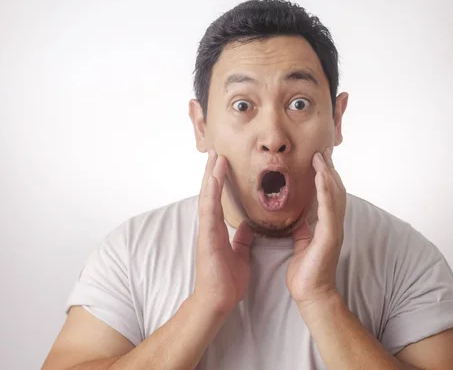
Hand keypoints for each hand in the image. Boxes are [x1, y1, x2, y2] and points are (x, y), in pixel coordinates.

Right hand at [193, 151, 254, 314]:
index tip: (224, 163)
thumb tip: (246, 226)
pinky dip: (210, 193)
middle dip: (213, 172)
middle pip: (210, 193)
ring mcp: (206, 231)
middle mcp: (209, 227)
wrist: (217, 301)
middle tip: (216, 151)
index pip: (218, 200)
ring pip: (207, 197)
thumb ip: (241, 239)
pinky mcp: (207, 237)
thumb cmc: (226, 281)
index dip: (220, 181)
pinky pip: (208, 211)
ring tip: (215, 157)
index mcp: (217, 230)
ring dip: (211, 176)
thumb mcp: (240, 255)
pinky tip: (213, 179)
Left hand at [286, 147, 346, 306]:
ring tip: (320, 156)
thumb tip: (299, 221)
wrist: (311, 294)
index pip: (328, 194)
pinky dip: (325, 191)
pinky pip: (329, 209)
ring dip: (328, 174)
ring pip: (335, 195)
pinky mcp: (330, 236)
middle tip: (322, 148)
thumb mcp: (302, 245)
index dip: (325, 175)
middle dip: (329, 168)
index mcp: (327, 225)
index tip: (318, 157)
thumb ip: (304, 231)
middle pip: (335, 189)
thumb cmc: (306, 272)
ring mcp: (334, 229)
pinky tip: (321, 177)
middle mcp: (334, 224)